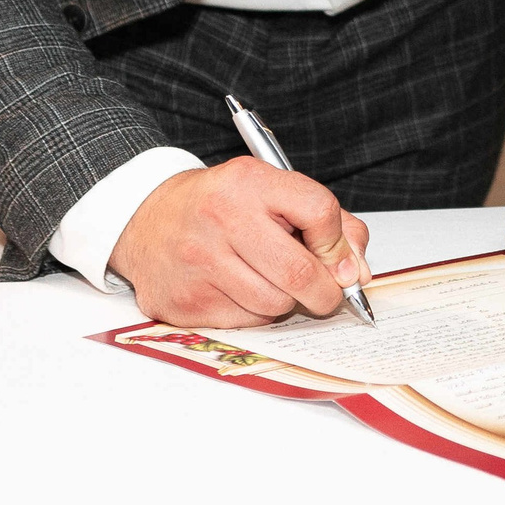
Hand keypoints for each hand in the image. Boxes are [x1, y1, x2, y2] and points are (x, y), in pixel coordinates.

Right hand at [109, 157, 372, 328]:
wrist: (147, 220)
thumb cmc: (222, 207)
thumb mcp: (272, 193)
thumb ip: (328, 224)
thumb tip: (358, 273)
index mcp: (248, 182)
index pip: (319, 211)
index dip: (339, 243)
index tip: (341, 259)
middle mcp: (221, 218)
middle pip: (301, 272)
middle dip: (326, 292)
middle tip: (326, 293)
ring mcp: (199, 263)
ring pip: (276, 304)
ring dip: (286, 302)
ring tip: (270, 281)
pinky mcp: (185, 302)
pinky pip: (247, 322)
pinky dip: (256, 313)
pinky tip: (239, 291)